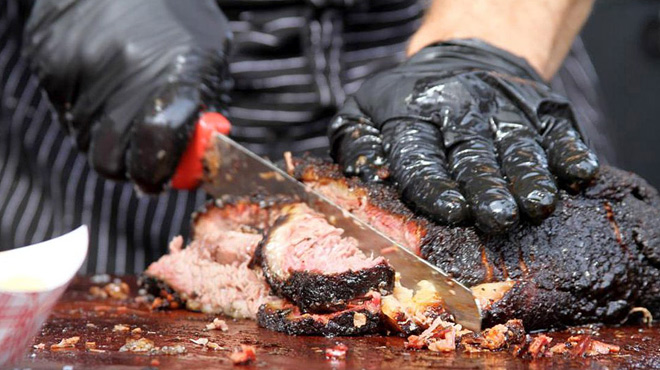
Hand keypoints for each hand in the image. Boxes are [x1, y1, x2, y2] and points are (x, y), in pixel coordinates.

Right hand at [24, 0, 231, 192]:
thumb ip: (202, 108)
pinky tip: (102, 79)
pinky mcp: (52, 65)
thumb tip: (194, 158)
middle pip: (111, 162)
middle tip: (141, 151)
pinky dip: (85, 108)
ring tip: (123, 100)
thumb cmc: (175, 12)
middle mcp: (124, 76)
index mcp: (173, 76)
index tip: (161, 179)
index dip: (157, 174)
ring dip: (107, 136)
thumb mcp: (209, 54)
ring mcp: (82, 71)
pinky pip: (65, 112)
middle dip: (129, 166)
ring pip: (85, 141)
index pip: (157, 147)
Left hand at [329, 39, 598, 233]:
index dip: (436, 185)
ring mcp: (504, 109)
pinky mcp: (538, 108)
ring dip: (529, 176)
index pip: (421, 155)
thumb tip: (361, 180)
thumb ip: (355, 144)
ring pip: (517, 146)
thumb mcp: (364, 111)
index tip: (451, 211)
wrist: (464, 54)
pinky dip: (568, 151)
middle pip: (473, 156)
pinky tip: (577, 173)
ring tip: (537, 203)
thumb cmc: (408, 99)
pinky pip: (556, 130)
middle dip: (486, 188)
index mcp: (413, 116)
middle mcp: (460, 112)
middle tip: (498, 216)